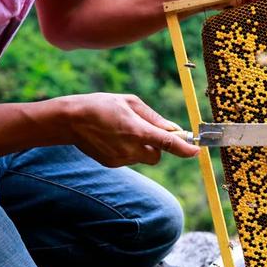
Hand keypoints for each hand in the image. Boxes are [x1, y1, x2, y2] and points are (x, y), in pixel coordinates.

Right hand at [60, 93, 198, 166]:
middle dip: (159, 146)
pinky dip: (129, 150)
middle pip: (158, 156)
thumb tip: (172, 128)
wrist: (70, 120)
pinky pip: (130, 159)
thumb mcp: (130, 102)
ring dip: (142, 147)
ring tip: (124, 130)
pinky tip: (114, 137)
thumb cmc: (102, 105)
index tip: (196, 150)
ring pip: (144, 157)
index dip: (185, 149)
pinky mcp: (112, 164)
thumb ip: (153, 117)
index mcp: (137, 131)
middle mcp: (130, 149)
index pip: (168, 144)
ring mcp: (120, 159)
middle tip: (148, 130)